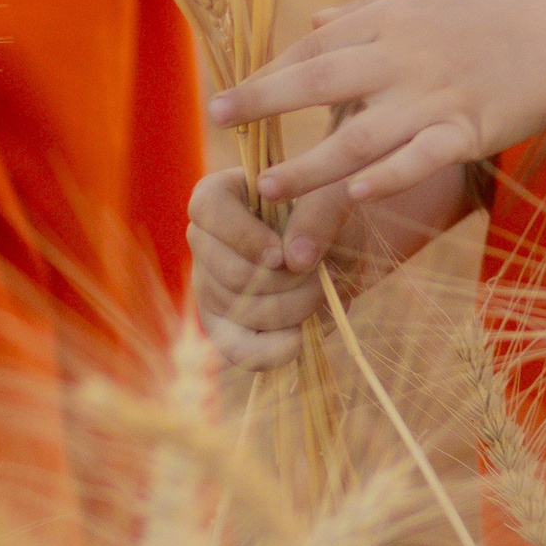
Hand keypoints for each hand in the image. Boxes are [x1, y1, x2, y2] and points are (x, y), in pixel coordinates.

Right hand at [187, 163, 353, 369]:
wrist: (342, 246)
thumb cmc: (330, 211)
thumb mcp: (335, 196)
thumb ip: (318, 214)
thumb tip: (292, 261)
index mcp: (218, 195)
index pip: (209, 210)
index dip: (245, 237)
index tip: (284, 255)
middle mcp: (203, 241)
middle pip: (230, 272)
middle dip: (286, 282)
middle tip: (325, 273)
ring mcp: (209, 286)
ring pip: (243, 310)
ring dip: (294, 306)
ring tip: (324, 290)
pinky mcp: (225, 326)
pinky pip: (237, 350)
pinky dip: (272, 349)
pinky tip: (298, 339)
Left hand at [211, 0, 545, 210]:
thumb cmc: (499, 13)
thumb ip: (367, 10)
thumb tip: (312, 20)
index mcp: (392, 17)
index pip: (314, 46)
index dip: (268, 72)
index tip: (228, 97)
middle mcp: (404, 54)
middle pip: (319, 80)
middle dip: (263, 100)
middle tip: (216, 119)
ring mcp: (434, 95)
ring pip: (358, 135)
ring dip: (308, 164)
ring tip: (269, 187)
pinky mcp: (466, 131)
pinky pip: (416, 159)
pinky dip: (383, 177)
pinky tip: (352, 195)